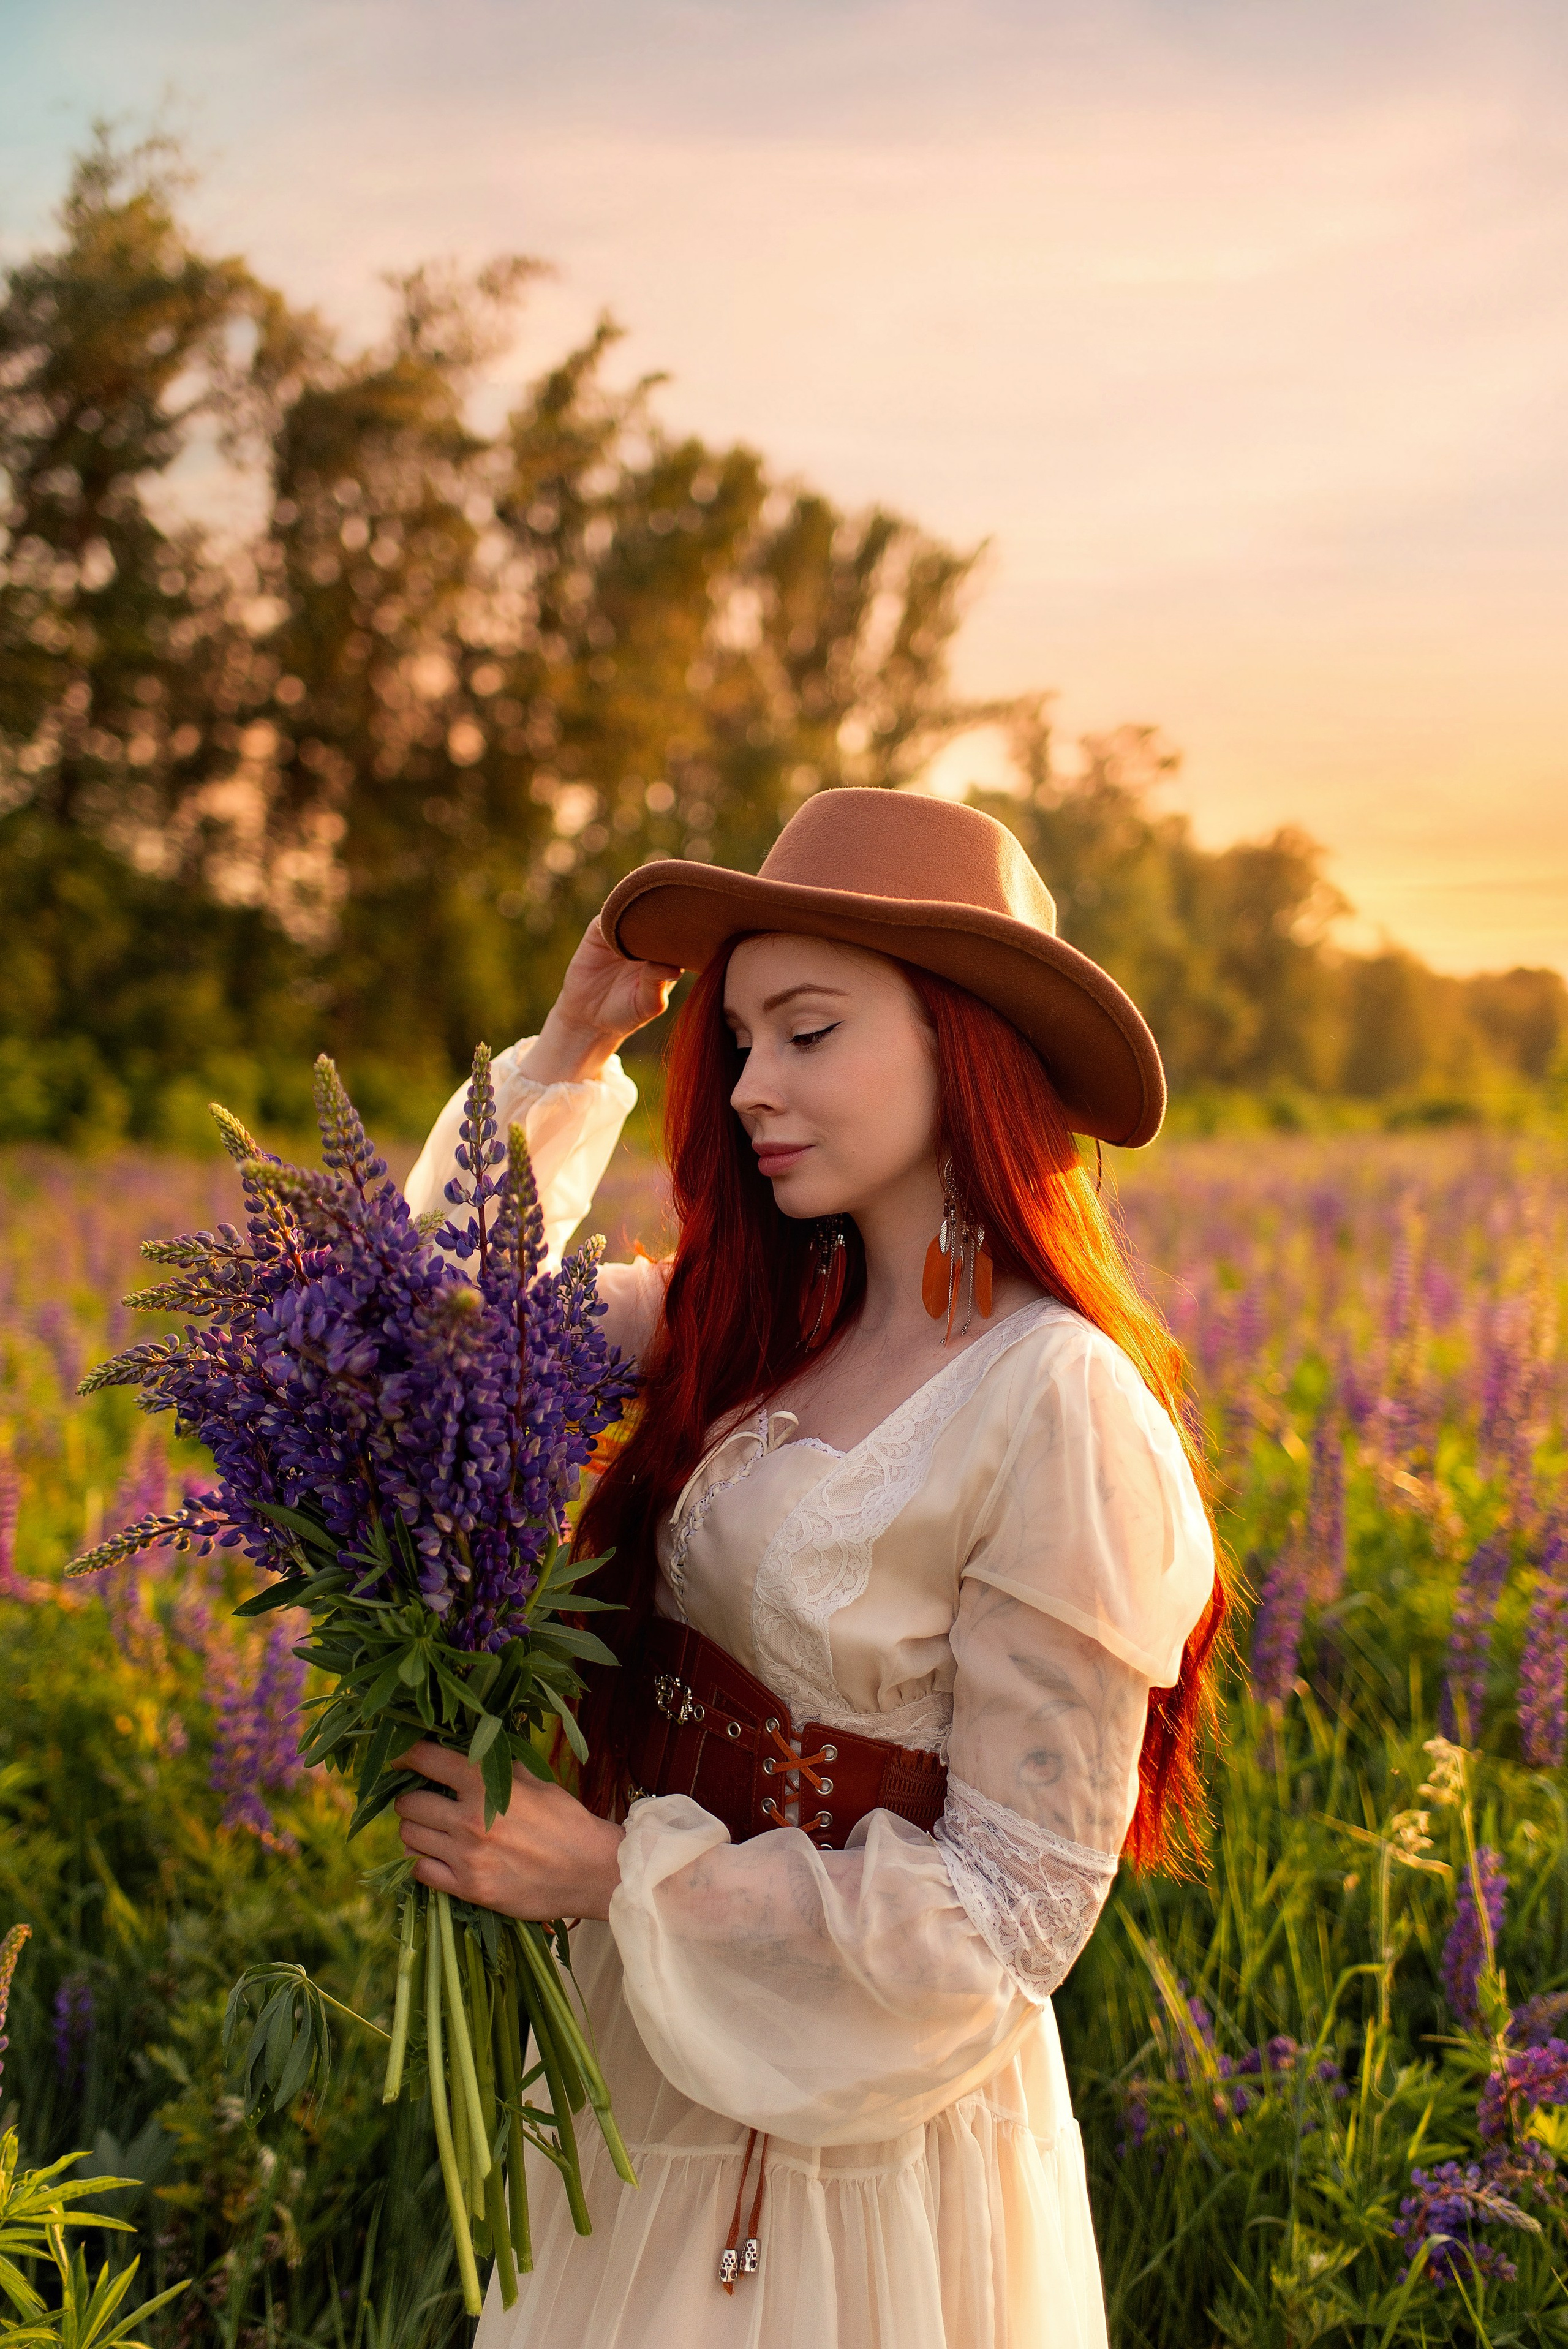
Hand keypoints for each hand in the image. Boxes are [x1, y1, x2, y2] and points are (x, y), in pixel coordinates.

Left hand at [393, 1740, 624, 1921]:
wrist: (590, 1871)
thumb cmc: (565, 1820)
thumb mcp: (534, 1780)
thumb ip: (498, 1763)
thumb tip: (473, 1744)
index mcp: (485, 1784)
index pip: (426, 1759)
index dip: (405, 1754)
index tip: (399, 1755)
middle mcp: (468, 1819)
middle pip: (408, 1803)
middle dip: (411, 1798)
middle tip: (425, 1799)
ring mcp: (465, 1857)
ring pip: (409, 1836)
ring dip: (416, 1830)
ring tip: (433, 1828)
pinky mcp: (468, 1888)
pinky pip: (420, 1871)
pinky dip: (423, 1861)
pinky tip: (439, 1856)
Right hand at [520, 916, 679, 1083]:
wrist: (589, 1017)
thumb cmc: (626, 1012)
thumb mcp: (646, 1004)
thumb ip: (658, 984)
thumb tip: (675, 969)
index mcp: (667, 955)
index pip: (681, 935)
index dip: (684, 930)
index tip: (688, 930)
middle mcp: (649, 940)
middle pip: (661, 916)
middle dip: (664, 915)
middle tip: (666, 920)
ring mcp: (624, 932)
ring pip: (635, 910)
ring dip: (638, 911)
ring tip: (641, 923)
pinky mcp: (599, 930)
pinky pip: (607, 915)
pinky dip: (612, 916)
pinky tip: (616, 928)